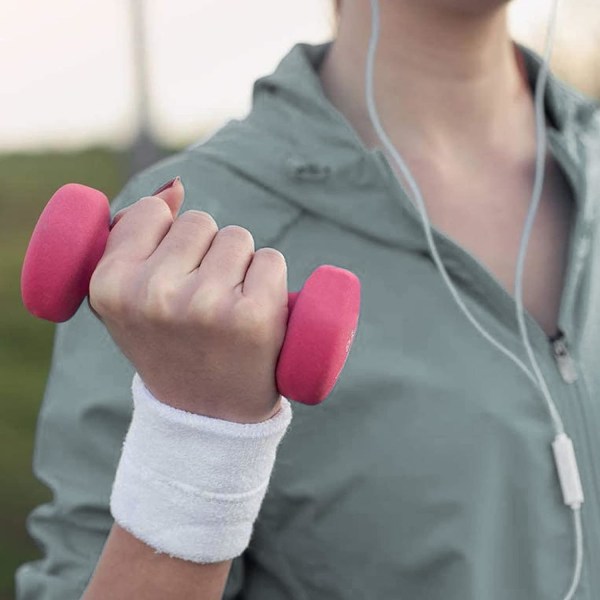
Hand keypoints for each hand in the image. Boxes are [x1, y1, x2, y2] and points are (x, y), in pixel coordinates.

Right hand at [89, 178, 287, 422]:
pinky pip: (271, 260)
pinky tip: (255, 315)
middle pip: (199, 221)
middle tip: (202, 301)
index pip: (152, 212)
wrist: (208, 415)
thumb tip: (175, 186)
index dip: (169, 238)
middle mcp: (154, 294)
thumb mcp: (132, 299)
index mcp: (110, 286)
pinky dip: (270, 279)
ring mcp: (204, 305)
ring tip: (227, 309)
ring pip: (237, 238)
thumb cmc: (171, 347)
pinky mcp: (253, 315)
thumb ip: (137, 239)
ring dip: (240, 265)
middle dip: (207, 252)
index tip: (171, 275)